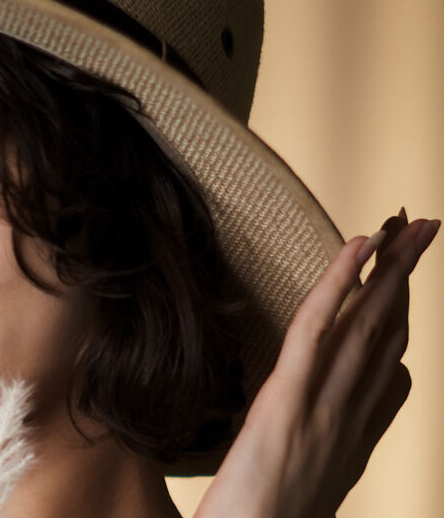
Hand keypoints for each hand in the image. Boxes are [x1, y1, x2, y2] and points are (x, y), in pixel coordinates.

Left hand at [195, 210, 439, 517]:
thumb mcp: (308, 488)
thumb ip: (334, 446)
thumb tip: (354, 408)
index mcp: (353, 439)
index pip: (389, 364)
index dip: (401, 315)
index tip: (408, 278)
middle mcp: (350, 422)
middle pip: (388, 335)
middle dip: (409, 278)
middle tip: (425, 229)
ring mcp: (324, 412)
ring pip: (365, 326)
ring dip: (390, 269)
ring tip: (408, 225)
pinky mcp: (288, 404)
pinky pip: (318, 333)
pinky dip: (341, 284)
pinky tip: (358, 246)